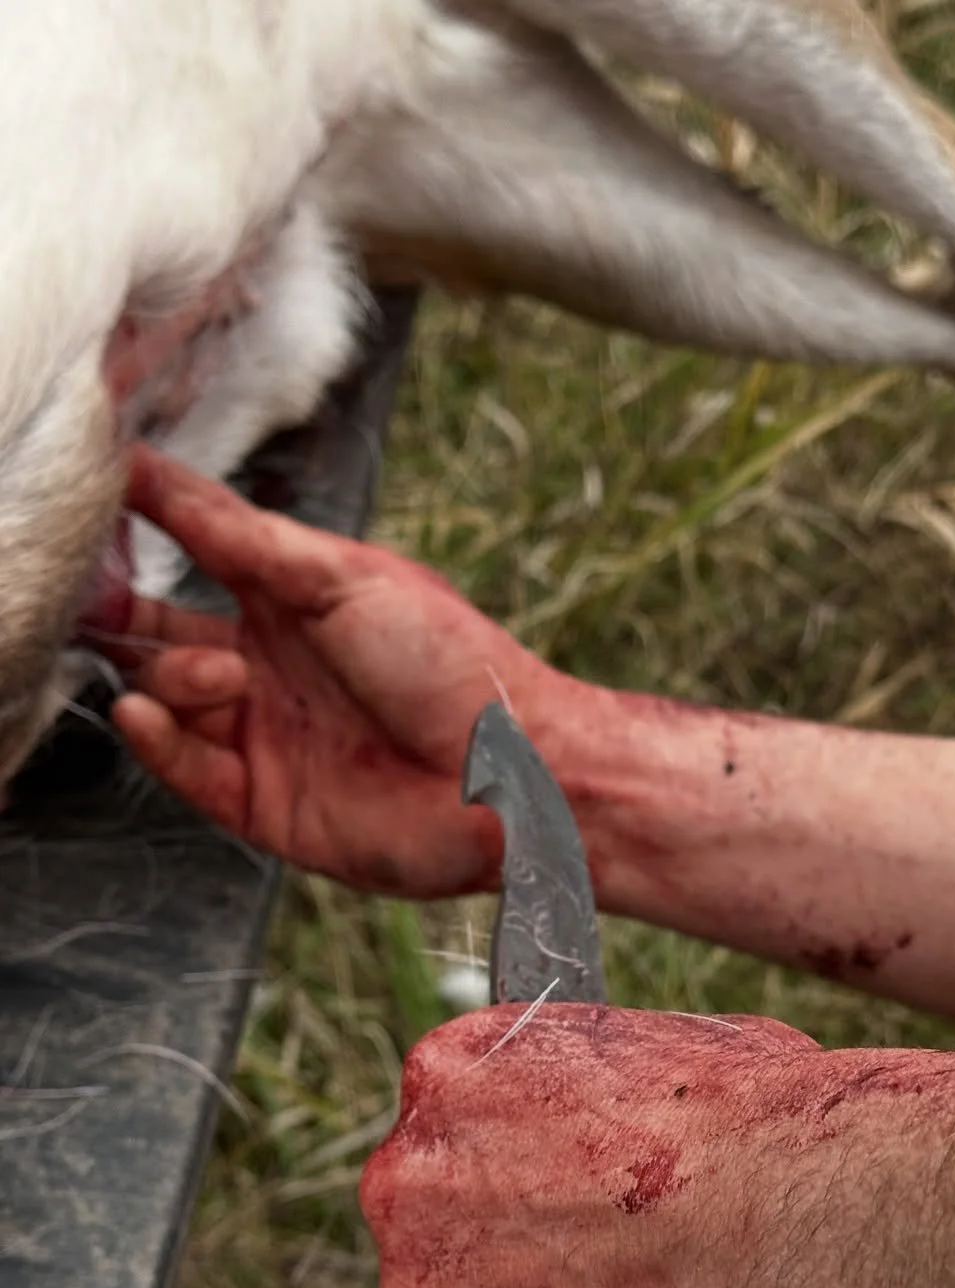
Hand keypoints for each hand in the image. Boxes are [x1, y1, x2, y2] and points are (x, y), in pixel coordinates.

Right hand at [108, 447, 581, 896]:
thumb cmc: (455, 664)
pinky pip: (188, 773)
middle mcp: (271, 669)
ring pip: (169, 703)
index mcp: (294, 602)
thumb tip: (149, 471)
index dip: (144, 527)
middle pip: (161, 636)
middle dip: (121, 615)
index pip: (197, 554)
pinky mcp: (267, 807)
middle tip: (99, 596)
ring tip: (223, 677)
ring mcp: (266, 737)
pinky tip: (148, 713)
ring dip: (171, 680)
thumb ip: (239, 535)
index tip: (96, 493)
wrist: (515, 774)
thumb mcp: (341, 578)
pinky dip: (159, 742)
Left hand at [360, 1003, 839, 1287]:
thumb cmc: (758, 1135)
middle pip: (445, 1222)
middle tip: (616, 1263)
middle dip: (520, 1245)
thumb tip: (631, 1124)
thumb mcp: (669, 1057)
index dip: (534, 1154)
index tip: (590, 1182)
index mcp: (450, 1075)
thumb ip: (605, 1096)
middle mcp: (408, 1183)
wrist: (787, 1251)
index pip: (463, 1117)